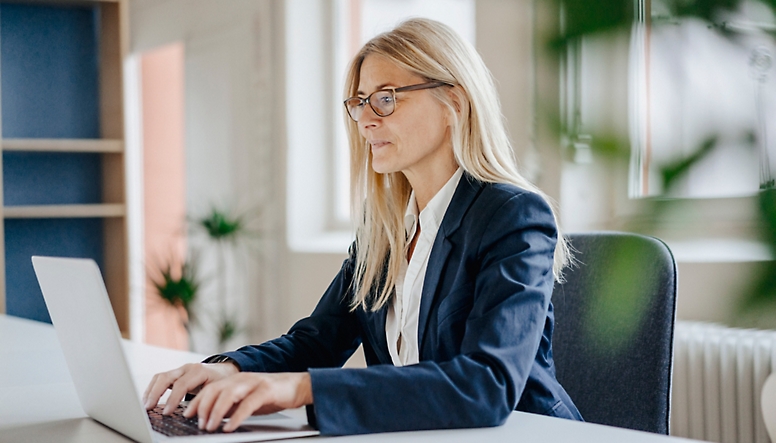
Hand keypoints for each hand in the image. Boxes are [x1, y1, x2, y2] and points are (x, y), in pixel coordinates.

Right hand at [142, 362, 239, 413]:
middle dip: (155, 393)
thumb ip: (205, 400)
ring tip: (146, 405)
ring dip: (151, 391)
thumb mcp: (217, 390)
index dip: (172, 399)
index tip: (166, 412)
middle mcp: (187, 368)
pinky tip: (149, 400)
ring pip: (160, 377)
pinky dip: (153, 389)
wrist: (224, 371)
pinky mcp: (175, 374)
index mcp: (199, 371)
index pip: (181, 384)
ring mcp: (180, 370)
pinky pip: (160, 379)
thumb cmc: (222, 381)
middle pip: (165, 377)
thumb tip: (192, 415)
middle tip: (149, 408)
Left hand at [183, 372, 312, 431]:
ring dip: (216, 412)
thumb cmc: (272, 395)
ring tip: (210, 427)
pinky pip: (248, 403)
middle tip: (198, 424)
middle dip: (203, 407)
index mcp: (234, 380)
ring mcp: (253, 383)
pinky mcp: (266, 390)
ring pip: (228, 394)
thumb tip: (211, 417)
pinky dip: (236, 416)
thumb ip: (230, 406)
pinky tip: (230, 427)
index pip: (209, 389)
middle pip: (215, 390)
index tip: (187, 415)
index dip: (196, 402)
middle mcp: (241, 378)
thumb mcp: (246, 400)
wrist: (298, 386)